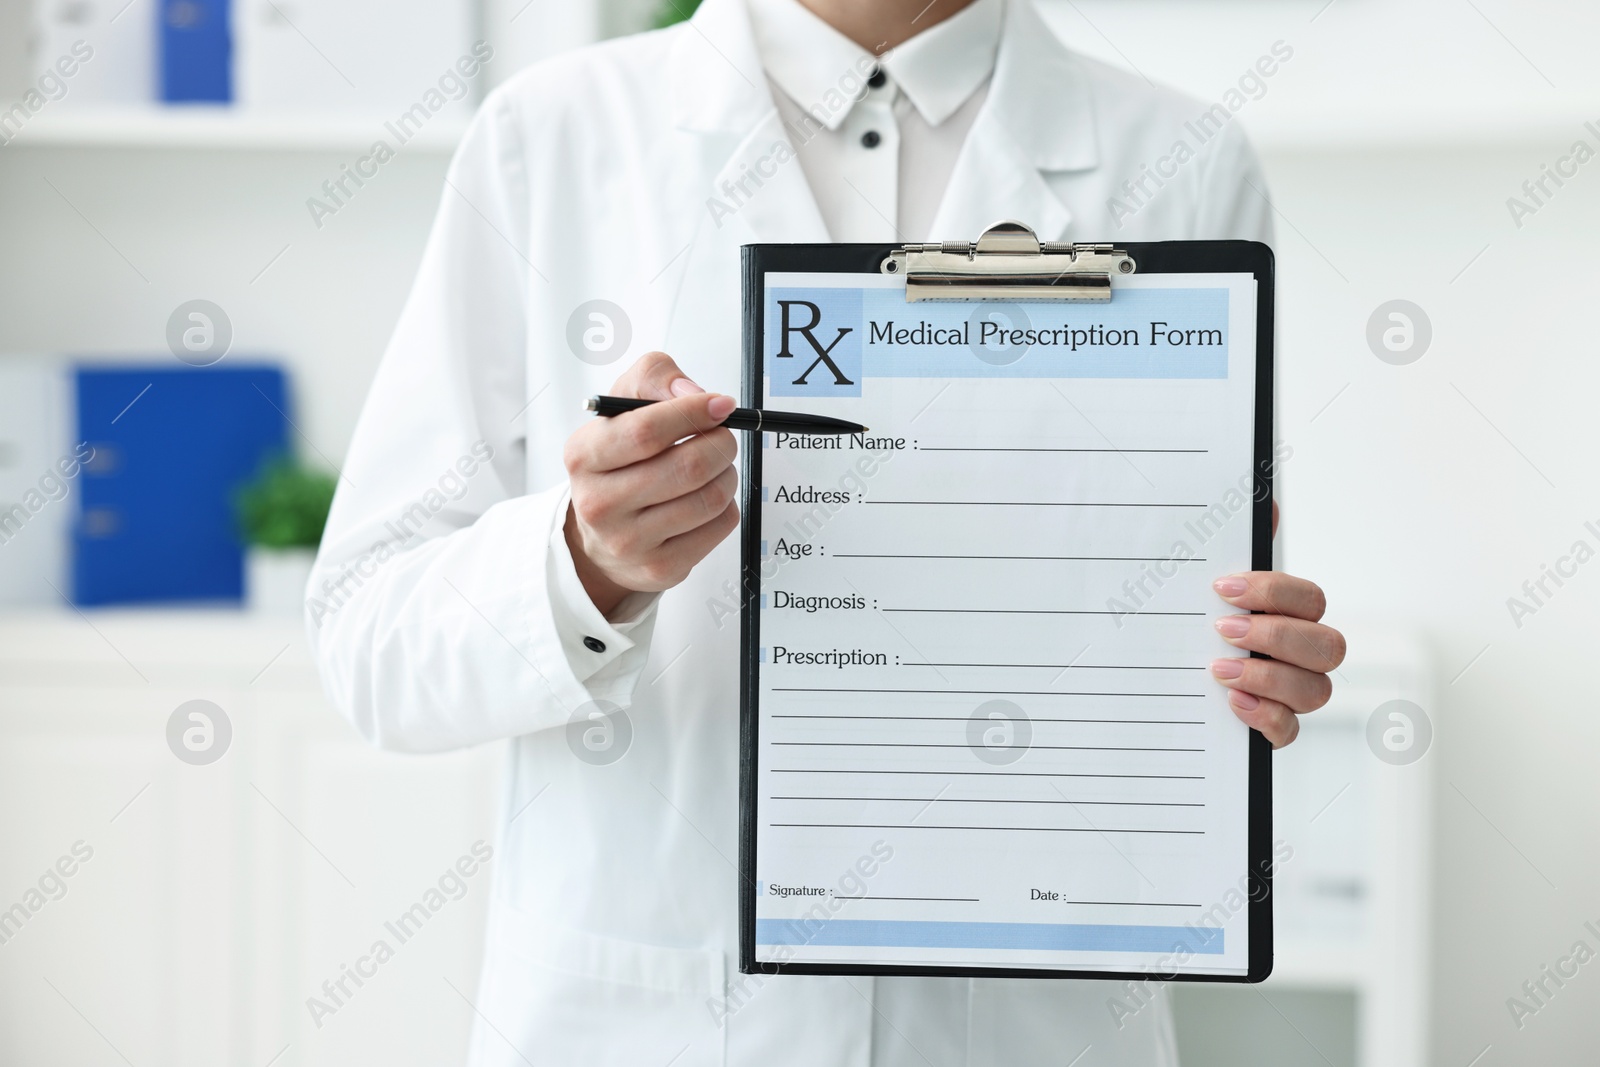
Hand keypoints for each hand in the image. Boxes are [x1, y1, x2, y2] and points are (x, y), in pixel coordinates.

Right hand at [562, 352, 740, 615]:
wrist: (601, 535)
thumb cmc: (618, 461)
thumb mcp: (621, 406)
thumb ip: (654, 379)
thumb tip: (694, 393)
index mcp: (584, 455)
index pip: (646, 431)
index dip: (693, 413)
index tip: (720, 404)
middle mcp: (598, 503)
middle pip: (688, 466)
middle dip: (720, 444)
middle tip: (722, 437)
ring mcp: (628, 541)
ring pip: (710, 498)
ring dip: (726, 474)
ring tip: (714, 468)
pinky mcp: (660, 568)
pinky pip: (720, 526)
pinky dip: (726, 505)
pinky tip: (706, 498)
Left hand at [1209, 507, 1344, 747]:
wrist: (1152, 678)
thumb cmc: (1191, 622)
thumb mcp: (1201, 586)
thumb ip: (1235, 547)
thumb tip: (1265, 505)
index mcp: (1286, 615)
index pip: (1309, 599)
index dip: (1274, 592)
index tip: (1224, 589)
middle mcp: (1299, 655)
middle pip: (1329, 646)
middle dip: (1277, 636)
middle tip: (1224, 630)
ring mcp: (1291, 694)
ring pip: (1317, 690)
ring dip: (1269, 678)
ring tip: (1220, 670)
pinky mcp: (1272, 728)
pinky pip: (1290, 731)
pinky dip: (1265, 718)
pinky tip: (1232, 704)